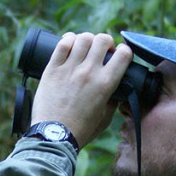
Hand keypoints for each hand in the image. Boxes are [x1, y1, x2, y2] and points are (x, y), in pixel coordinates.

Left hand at [30, 32, 132, 148]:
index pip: (123, 53)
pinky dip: (68, 39)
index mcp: (105, 83)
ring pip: (83, 38)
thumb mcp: (105, 119)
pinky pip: (62, 44)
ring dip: (87, 40)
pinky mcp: (52, 70)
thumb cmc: (80, 131)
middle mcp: (89, 72)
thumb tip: (117, 92)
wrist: (53, 137)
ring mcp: (69, 69)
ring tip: (84, 49)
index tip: (118, 55)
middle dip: (105, 42)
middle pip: (102, 39)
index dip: (124, 51)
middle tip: (101, 51)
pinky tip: (70, 44)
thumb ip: (113, 102)